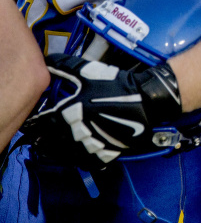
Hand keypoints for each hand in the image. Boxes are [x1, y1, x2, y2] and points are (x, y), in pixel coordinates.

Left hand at [22, 54, 181, 169]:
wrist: (146, 100)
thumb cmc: (118, 86)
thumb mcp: (89, 72)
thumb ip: (65, 66)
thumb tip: (49, 61)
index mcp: (69, 114)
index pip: (40, 123)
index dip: (33, 123)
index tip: (31, 122)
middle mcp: (76, 133)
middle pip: (48, 141)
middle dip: (40, 137)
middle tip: (36, 135)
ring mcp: (91, 146)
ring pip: (63, 155)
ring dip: (54, 150)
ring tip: (49, 146)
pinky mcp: (105, 153)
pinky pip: (83, 161)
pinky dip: (75, 158)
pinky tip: (74, 153)